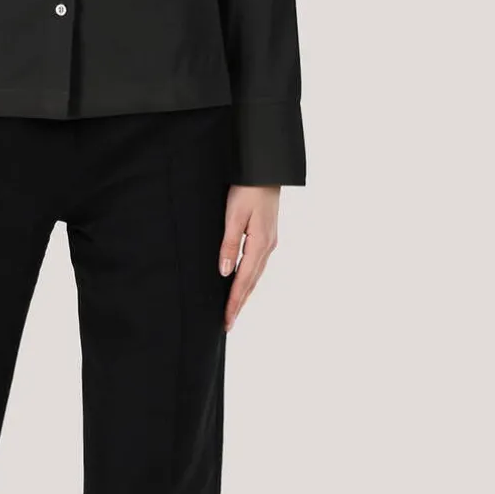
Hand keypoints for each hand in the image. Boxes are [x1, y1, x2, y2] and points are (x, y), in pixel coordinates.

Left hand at [217, 185, 279, 330]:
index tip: (227, 321)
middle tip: (228, 323)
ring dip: (245, 293)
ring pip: (256, 274)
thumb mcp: (234, 215)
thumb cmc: (248, 188)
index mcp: (259, 244)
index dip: (234, 302)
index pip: (244, 281)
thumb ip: (229, 244)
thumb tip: (225, 272)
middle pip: (252, 282)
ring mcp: (269, 241)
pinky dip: (249, 278)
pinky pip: (257, 264)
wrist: (266, 169)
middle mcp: (267, 246)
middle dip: (239, 303)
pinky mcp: (267, 235)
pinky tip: (244, 281)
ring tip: (234, 309)